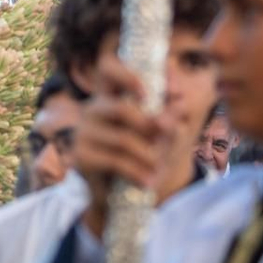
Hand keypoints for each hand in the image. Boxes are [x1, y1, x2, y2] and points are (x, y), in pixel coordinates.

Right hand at [74, 59, 167, 234]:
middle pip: (120, 108)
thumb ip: (170, 116)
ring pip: (123, 139)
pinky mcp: (81, 157)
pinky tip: (148, 181)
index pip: (107, 69)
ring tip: (159, 167)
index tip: (147, 93)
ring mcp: (83, 133)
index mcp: (110, 96)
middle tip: (169, 133)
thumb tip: (181, 101)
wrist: (119, 194)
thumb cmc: (142, 155)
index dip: (126, 75)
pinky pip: (115, 162)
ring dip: (148, 155)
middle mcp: (92, 110)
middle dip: (149, 124)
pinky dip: (137, 172)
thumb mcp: (161, 134)